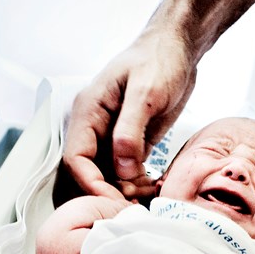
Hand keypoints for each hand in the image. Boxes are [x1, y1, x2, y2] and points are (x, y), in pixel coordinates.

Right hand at [60, 30, 197, 201]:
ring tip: (152, 195)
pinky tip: (155, 186)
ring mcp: (111, 136)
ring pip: (108, 176)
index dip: (91, 184)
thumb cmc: (159, 59)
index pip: (76, 158)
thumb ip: (131, 130)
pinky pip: (125, 172)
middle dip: (110, 192)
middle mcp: (95, 126)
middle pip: (89, 172)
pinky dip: (138, 184)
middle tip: (136, 204)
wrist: (179, 49)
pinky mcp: (129, 142)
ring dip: (126, 191)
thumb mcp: (146, 91)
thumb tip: (123, 168)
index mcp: (88, 111)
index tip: (114, 202)